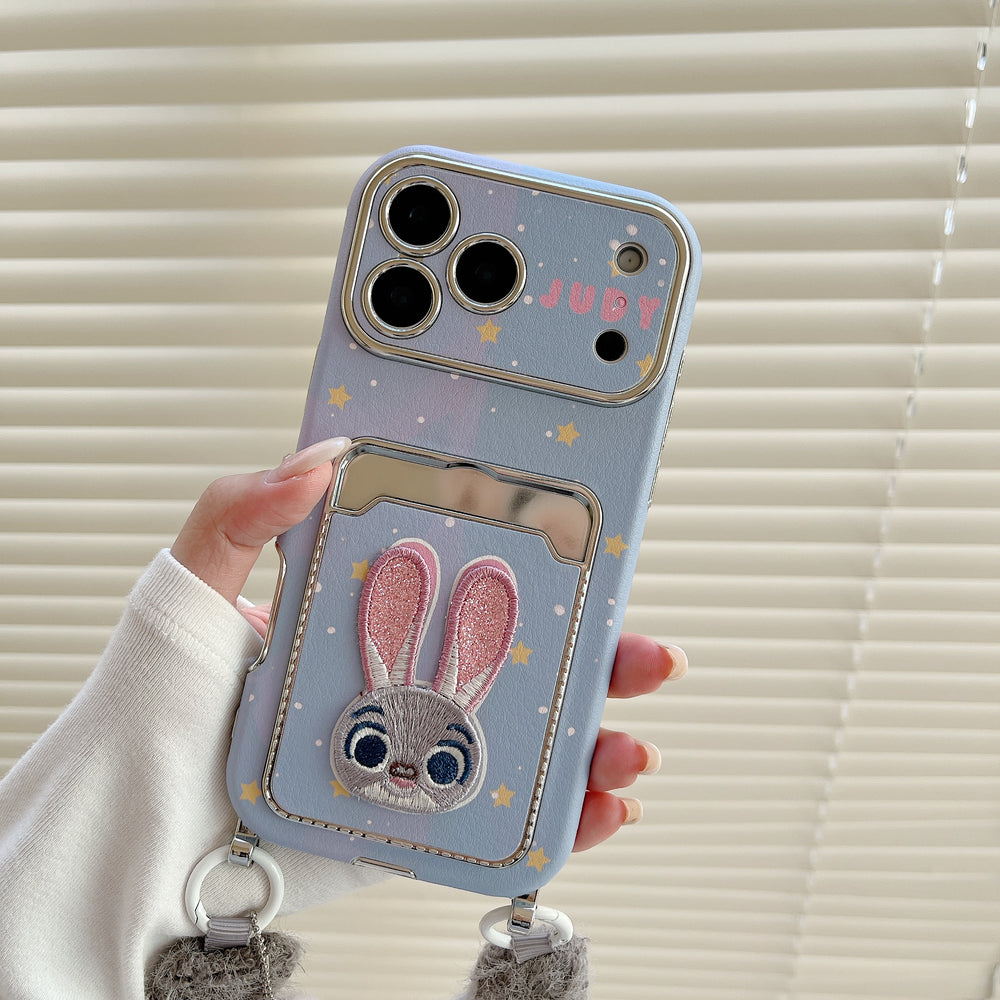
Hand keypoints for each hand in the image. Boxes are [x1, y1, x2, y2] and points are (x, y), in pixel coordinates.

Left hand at [171, 438, 686, 854]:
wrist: (135, 828)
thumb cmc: (159, 708)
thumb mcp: (191, 590)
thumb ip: (239, 513)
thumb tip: (315, 459)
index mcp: (373, 615)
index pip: (476, 578)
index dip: (544, 568)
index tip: (598, 553)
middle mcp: (409, 679)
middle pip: (528, 661)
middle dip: (605, 657)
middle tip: (649, 652)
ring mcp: (421, 749)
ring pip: (534, 740)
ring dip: (599, 739)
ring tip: (629, 741)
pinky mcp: (420, 817)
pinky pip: (506, 818)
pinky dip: (566, 818)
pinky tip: (598, 805)